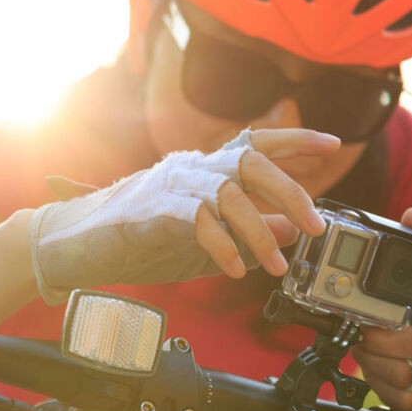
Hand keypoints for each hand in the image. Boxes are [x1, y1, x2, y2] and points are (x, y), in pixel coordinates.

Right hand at [28, 128, 339, 303]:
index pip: (255, 142)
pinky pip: (196, 220)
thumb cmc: (142, 237)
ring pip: (228, 193)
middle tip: (316, 226)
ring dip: (259, 232)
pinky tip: (235, 269)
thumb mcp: (207, 235)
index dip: (294, 141)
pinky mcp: (152, 210)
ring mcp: (170, 185)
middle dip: (289, 191)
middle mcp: (191, 166)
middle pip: (250, 161)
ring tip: (277, 266)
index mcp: (204, 167)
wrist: (79, 245)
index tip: (332, 145)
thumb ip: (248, 227)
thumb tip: (293, 226)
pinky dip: (221, 246)